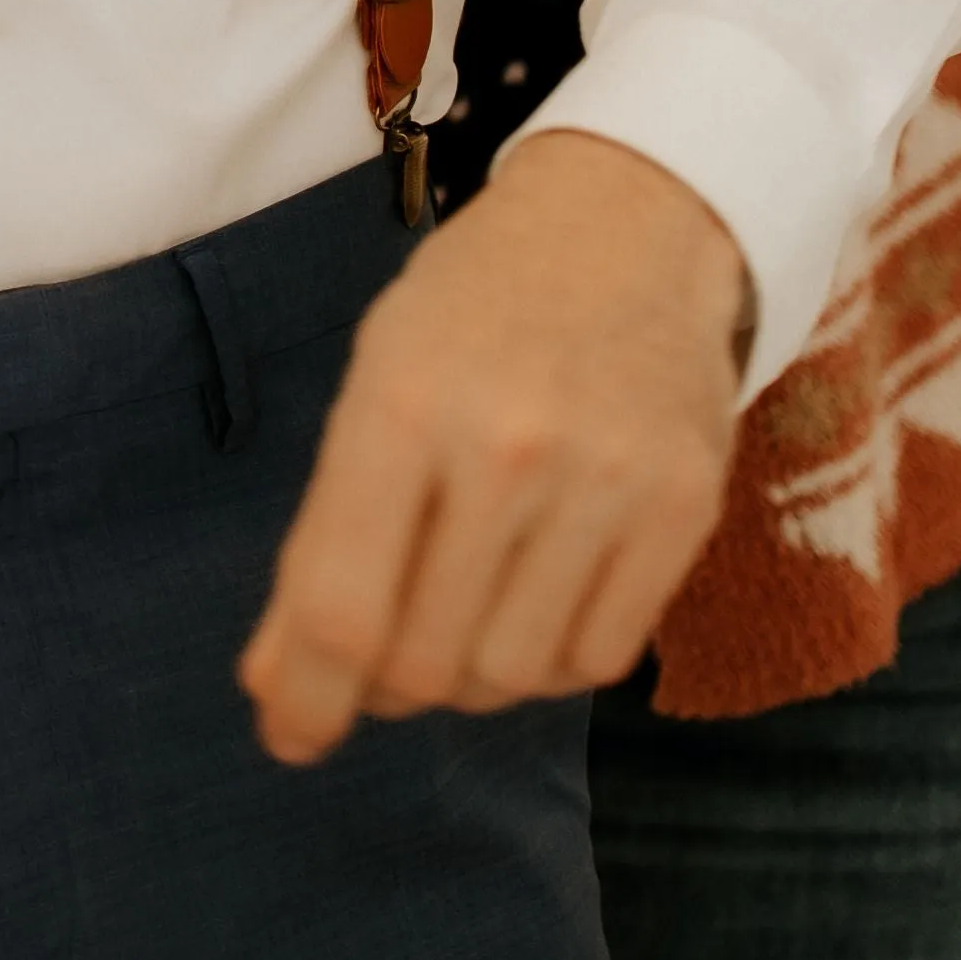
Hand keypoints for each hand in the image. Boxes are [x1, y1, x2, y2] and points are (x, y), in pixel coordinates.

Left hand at [238, 131, 747, 763]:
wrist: (628, 224)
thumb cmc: (475, 309)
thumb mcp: (373, 386)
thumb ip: (324, 540)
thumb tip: (277, 687)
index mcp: (400, 403)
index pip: (341, 604)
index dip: (307, 696)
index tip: (290, 735)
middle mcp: (504, 446)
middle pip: (425, 660)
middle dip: (389, 682)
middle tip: (389, 650)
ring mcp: (605, 480)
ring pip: (512, 676)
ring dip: (472, 677)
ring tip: (466, 615)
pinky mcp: (684, 507)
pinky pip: (600, 659)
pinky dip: (552, 662)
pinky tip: (535, 604)